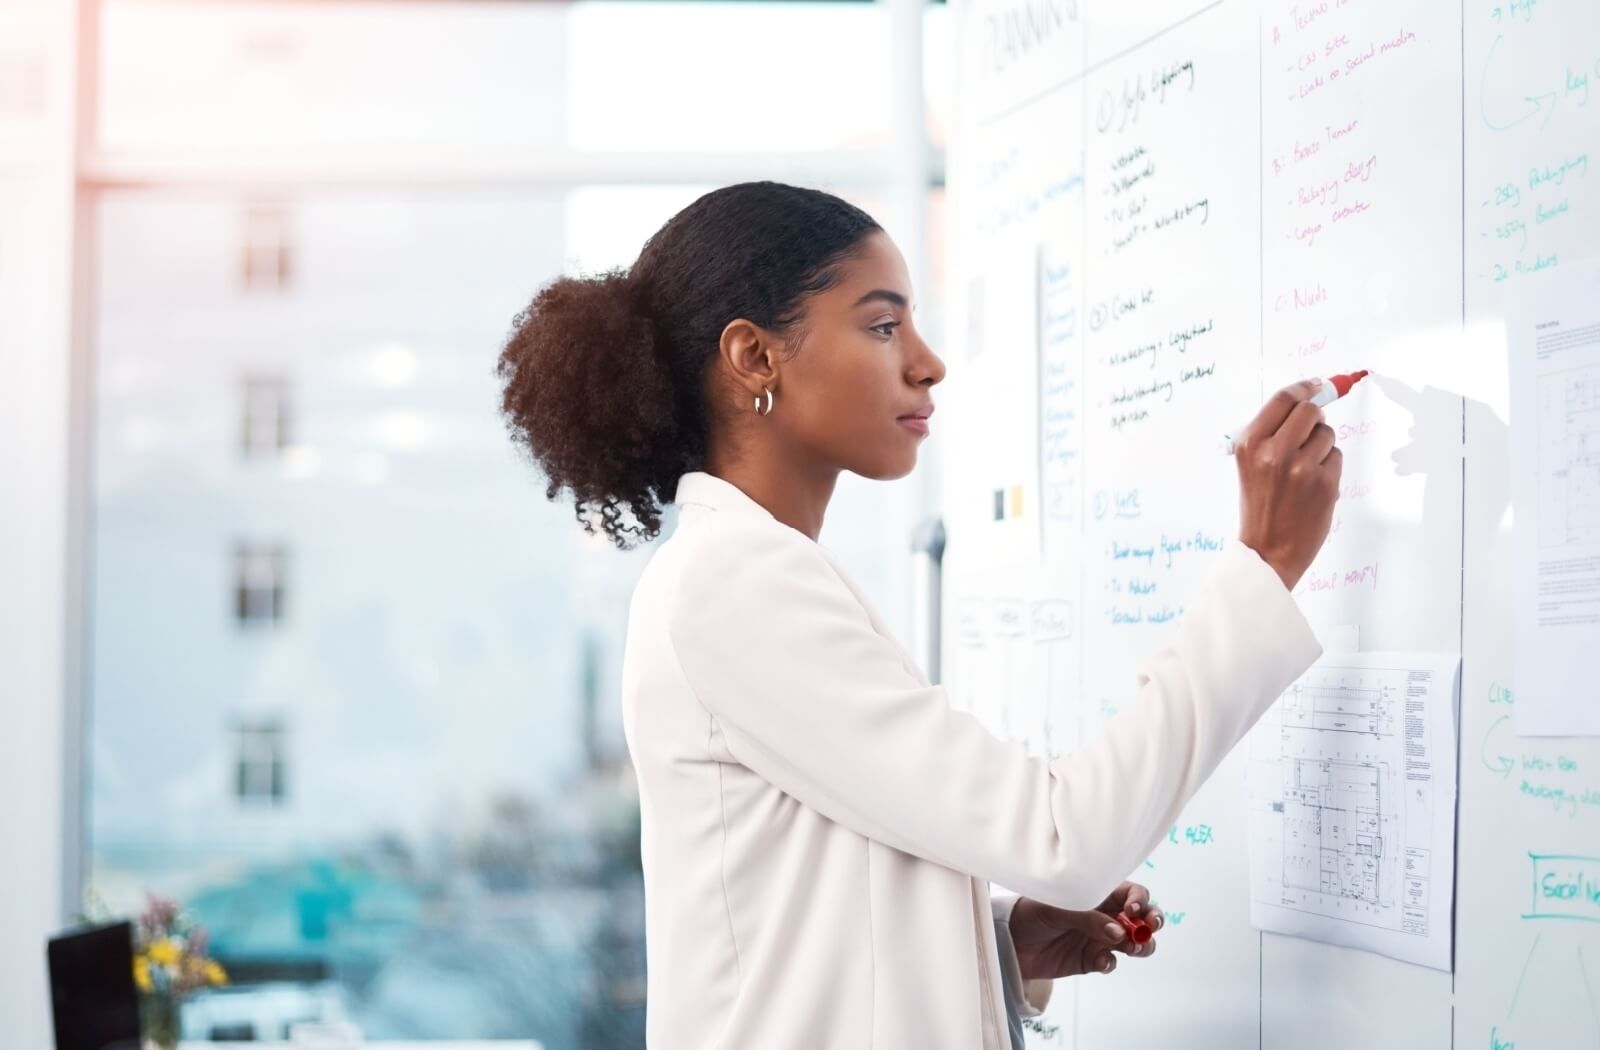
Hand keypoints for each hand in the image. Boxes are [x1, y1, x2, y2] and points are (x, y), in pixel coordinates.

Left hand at [1008, 882, 1163, 980]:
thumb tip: (1118, 932)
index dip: (1140, 900)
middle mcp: (1105, 914)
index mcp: (1098, 893)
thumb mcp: (1058, 908)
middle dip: (1152, 922)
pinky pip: (1110, 962)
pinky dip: (1110, 962)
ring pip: (1134, 943)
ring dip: (1140, 945)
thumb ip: (1089, 918)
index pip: (1131, 893)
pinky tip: (1102, 961)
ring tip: (1132, 947)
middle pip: (1142, 918)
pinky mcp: (1091, 960)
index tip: (1134, 910)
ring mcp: (1100, 938)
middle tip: (1150, 928)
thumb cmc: (1031, 911)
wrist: (1009, 939)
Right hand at [1235, 378, 1343, 589]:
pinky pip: (1336, 456)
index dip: (1304, 387)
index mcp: (1250, 445)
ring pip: (1327, 434)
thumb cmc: (1260, 506)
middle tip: (1310, 432)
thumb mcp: (1250, 465)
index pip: (1282, 400)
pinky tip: (1314, 484)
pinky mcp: (1324, 484)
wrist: (1267, 550)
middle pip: (1310, 411)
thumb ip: (1271, 433)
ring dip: (1322, 446)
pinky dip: (1329, 466)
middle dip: (1314, 418)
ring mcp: (1301, 469)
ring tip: (1305, 469)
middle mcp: (1274, 453)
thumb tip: (1308, 400)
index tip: (1317, 384)